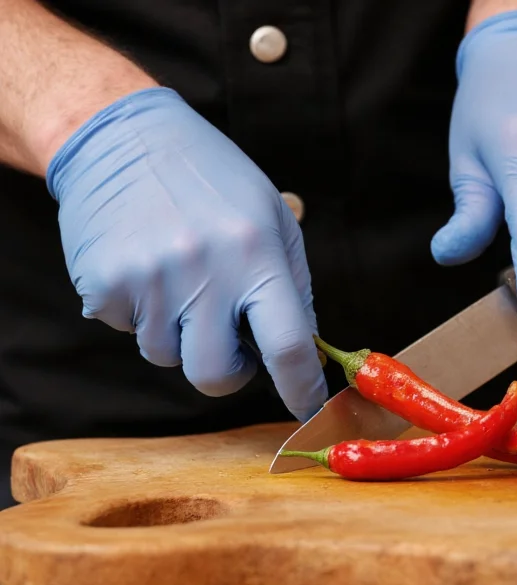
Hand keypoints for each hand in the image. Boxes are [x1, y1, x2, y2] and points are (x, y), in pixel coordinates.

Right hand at [47, 87, 326, 420]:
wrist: (124, 138)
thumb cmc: (212, 179)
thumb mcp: (270, 217)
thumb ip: (292, 283)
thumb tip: (304, 351)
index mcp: (256, 253)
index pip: (288, 344)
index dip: (301, 388)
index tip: (306, 408)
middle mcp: (204, 271)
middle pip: (216, 375)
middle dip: (228, 373)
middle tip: (228, 342)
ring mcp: (150, 280)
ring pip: (167, 355)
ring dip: (178, 332)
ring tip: (179, 276)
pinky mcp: (105, 284)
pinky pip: (129, 330)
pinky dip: (141, 311)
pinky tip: (146, 265)